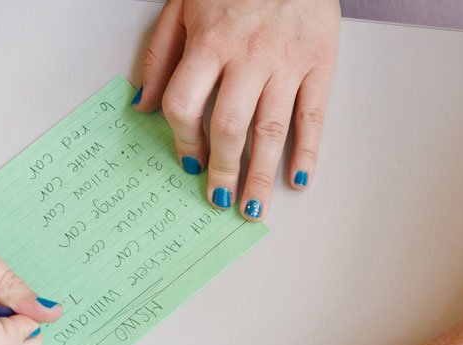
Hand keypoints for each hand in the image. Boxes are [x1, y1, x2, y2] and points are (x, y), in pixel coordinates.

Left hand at [136, 0, 340, 220]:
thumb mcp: (184, 5)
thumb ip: (161, 54)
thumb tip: (143, 103)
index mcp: (210, 42)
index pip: (185, 102)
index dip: (183, 137)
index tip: (187, 158)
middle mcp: (248, 57)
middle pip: (229, 125)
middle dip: (222, 169)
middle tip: (219, 197)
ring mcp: (286, 64)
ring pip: (271, 130)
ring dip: (260, 174)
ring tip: (253, 206)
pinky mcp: (319, 66)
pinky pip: (313, 117)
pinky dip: (307, 152)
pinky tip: (298, 179)